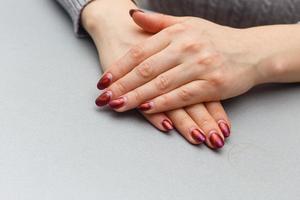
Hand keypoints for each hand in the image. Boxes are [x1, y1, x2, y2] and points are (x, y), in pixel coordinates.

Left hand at [97, 11, 299, 113]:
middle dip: (122, 86)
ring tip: (118, 105)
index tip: (103, 81)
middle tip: (104, 98)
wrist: (252, 51)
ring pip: (161, 84)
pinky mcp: (212, 85)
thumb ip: (158, 21)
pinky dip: (163, 104)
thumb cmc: (216, 39)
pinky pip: (182, 96)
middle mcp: (187, 48)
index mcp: (177, 33)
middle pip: (146, 70)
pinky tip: (147, 110)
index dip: (119, 68)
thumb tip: (132, 14)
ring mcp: (200, 66)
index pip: (140, 52)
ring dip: (137, 98)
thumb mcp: (187, 24)